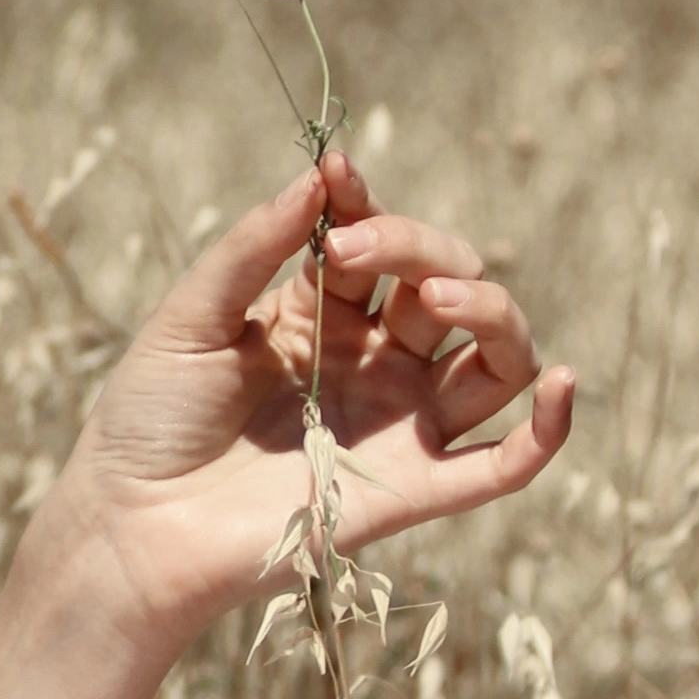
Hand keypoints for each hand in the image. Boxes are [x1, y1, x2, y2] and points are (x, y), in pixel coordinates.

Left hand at [55, 149, 574, 645]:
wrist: (133, 524)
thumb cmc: (150, 420)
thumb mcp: (191, 317)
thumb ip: (256, 246)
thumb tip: (320, 175)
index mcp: (322, 315)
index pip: (380, 243)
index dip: (369, 206)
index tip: (337, 178)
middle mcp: (376, 362)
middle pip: (448, 286)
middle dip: (420, 249)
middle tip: (356, 249)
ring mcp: (401, 423)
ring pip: (497, 358)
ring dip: (489, 313)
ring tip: (437, 299)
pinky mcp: (415, 487)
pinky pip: (506, 461)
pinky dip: (550, 427)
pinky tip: (564, 384)